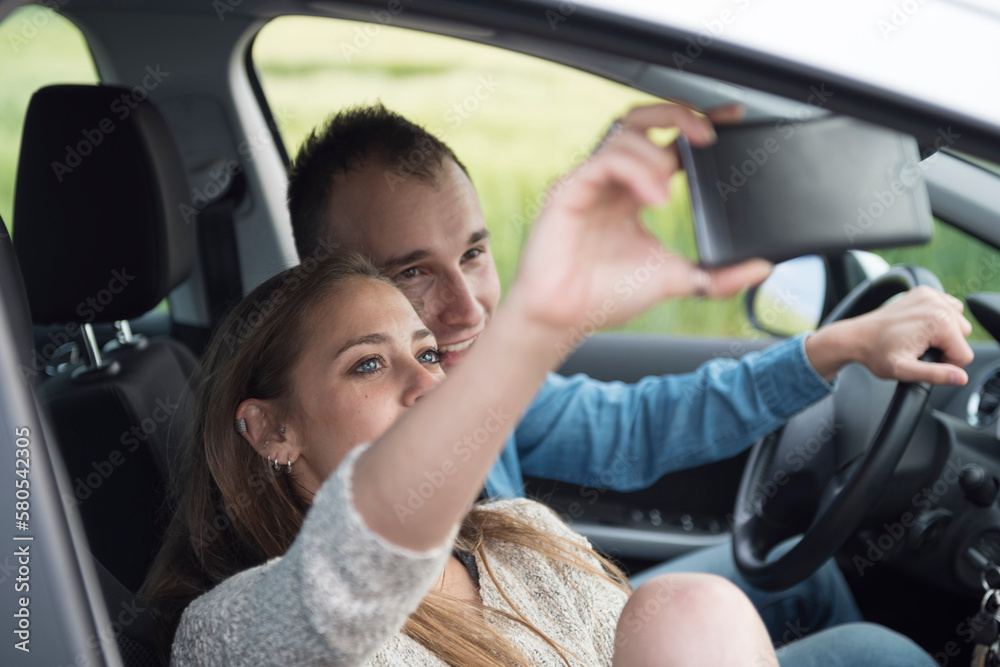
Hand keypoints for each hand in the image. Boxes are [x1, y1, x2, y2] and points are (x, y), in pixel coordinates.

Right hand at [507, 103, 769, 335]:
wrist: (565, 319)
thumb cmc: (605, 296)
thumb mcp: (677, 279)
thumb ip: (719, 275)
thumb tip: (762, 267)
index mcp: (634, 192)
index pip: (668, 142)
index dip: (698, 123)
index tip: (733, 118)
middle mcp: (611, 180)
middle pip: (642, 120)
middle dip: (678, 115)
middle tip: (708, 134)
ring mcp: (588, 181)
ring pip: (625, 134)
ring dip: (656, 155)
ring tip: (669, 191)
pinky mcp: (569, 190)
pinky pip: (606, 160)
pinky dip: (637, 171)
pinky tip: (655, 197)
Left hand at [805, 286, 973, 383]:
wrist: (857, 337)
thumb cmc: (876, 353)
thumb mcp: (904, 370)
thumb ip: (935, 374)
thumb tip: (960, 377)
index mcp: (938, 322)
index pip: (964, 354)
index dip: (945, 364)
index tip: (922, 360)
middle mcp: (937, 304)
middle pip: (963, 337)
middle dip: (945, 347)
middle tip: (918, 349)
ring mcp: (930, 295)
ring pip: (957, 323)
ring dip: (943, 333)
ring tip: (917, 338)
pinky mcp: (924, 292)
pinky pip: (948, 308)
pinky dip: (939, 318)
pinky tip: (919, 326)